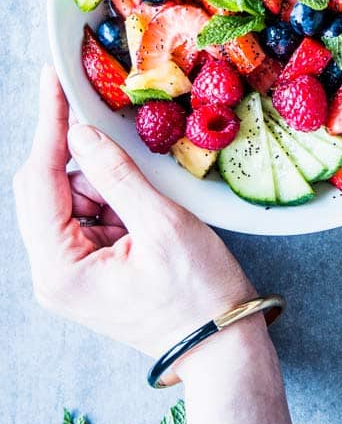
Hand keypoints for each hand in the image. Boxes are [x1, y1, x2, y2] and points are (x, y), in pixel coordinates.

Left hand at [15, 66, 299, 423]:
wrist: (219, 342)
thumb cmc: (198, 293)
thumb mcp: (162, 224)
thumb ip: (116, 174)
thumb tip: (81, 132)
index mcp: (60, 269)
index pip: (40, 180)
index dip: (49, 124)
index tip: (53, 81)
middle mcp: (52, 274)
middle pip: (47, 189)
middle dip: (81, 158)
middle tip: (105, 124)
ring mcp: (69, 273)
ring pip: (68, 198)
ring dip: (100, 182)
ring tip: (144, 200)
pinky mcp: (88, 268)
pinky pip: (86, 215)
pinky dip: (110, 198)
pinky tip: (138, 205)